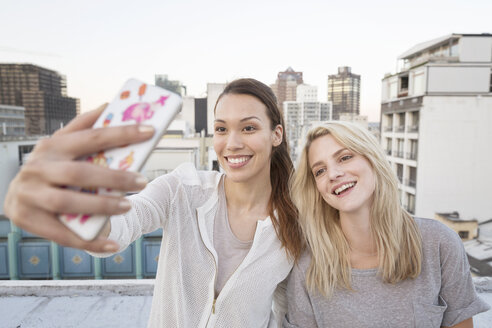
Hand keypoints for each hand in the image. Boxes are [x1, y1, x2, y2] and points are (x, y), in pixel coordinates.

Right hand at [3, 104, 154, 252]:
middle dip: (114, 178)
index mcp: (52, 146)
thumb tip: (109, 106)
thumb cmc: (51, 167)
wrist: (19, 196)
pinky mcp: (28, 220)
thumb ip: (83, 127)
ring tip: (128, 207)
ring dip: (101, 206)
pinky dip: (90, 242)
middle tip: (142, 181)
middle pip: (80, 173)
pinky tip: (113, 244)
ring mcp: (30, 195)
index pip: (91, 137)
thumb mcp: (61, 145)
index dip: (121, 133)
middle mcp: (38, 168)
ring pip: (68, 203)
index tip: (150, 131)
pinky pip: (63, 235)